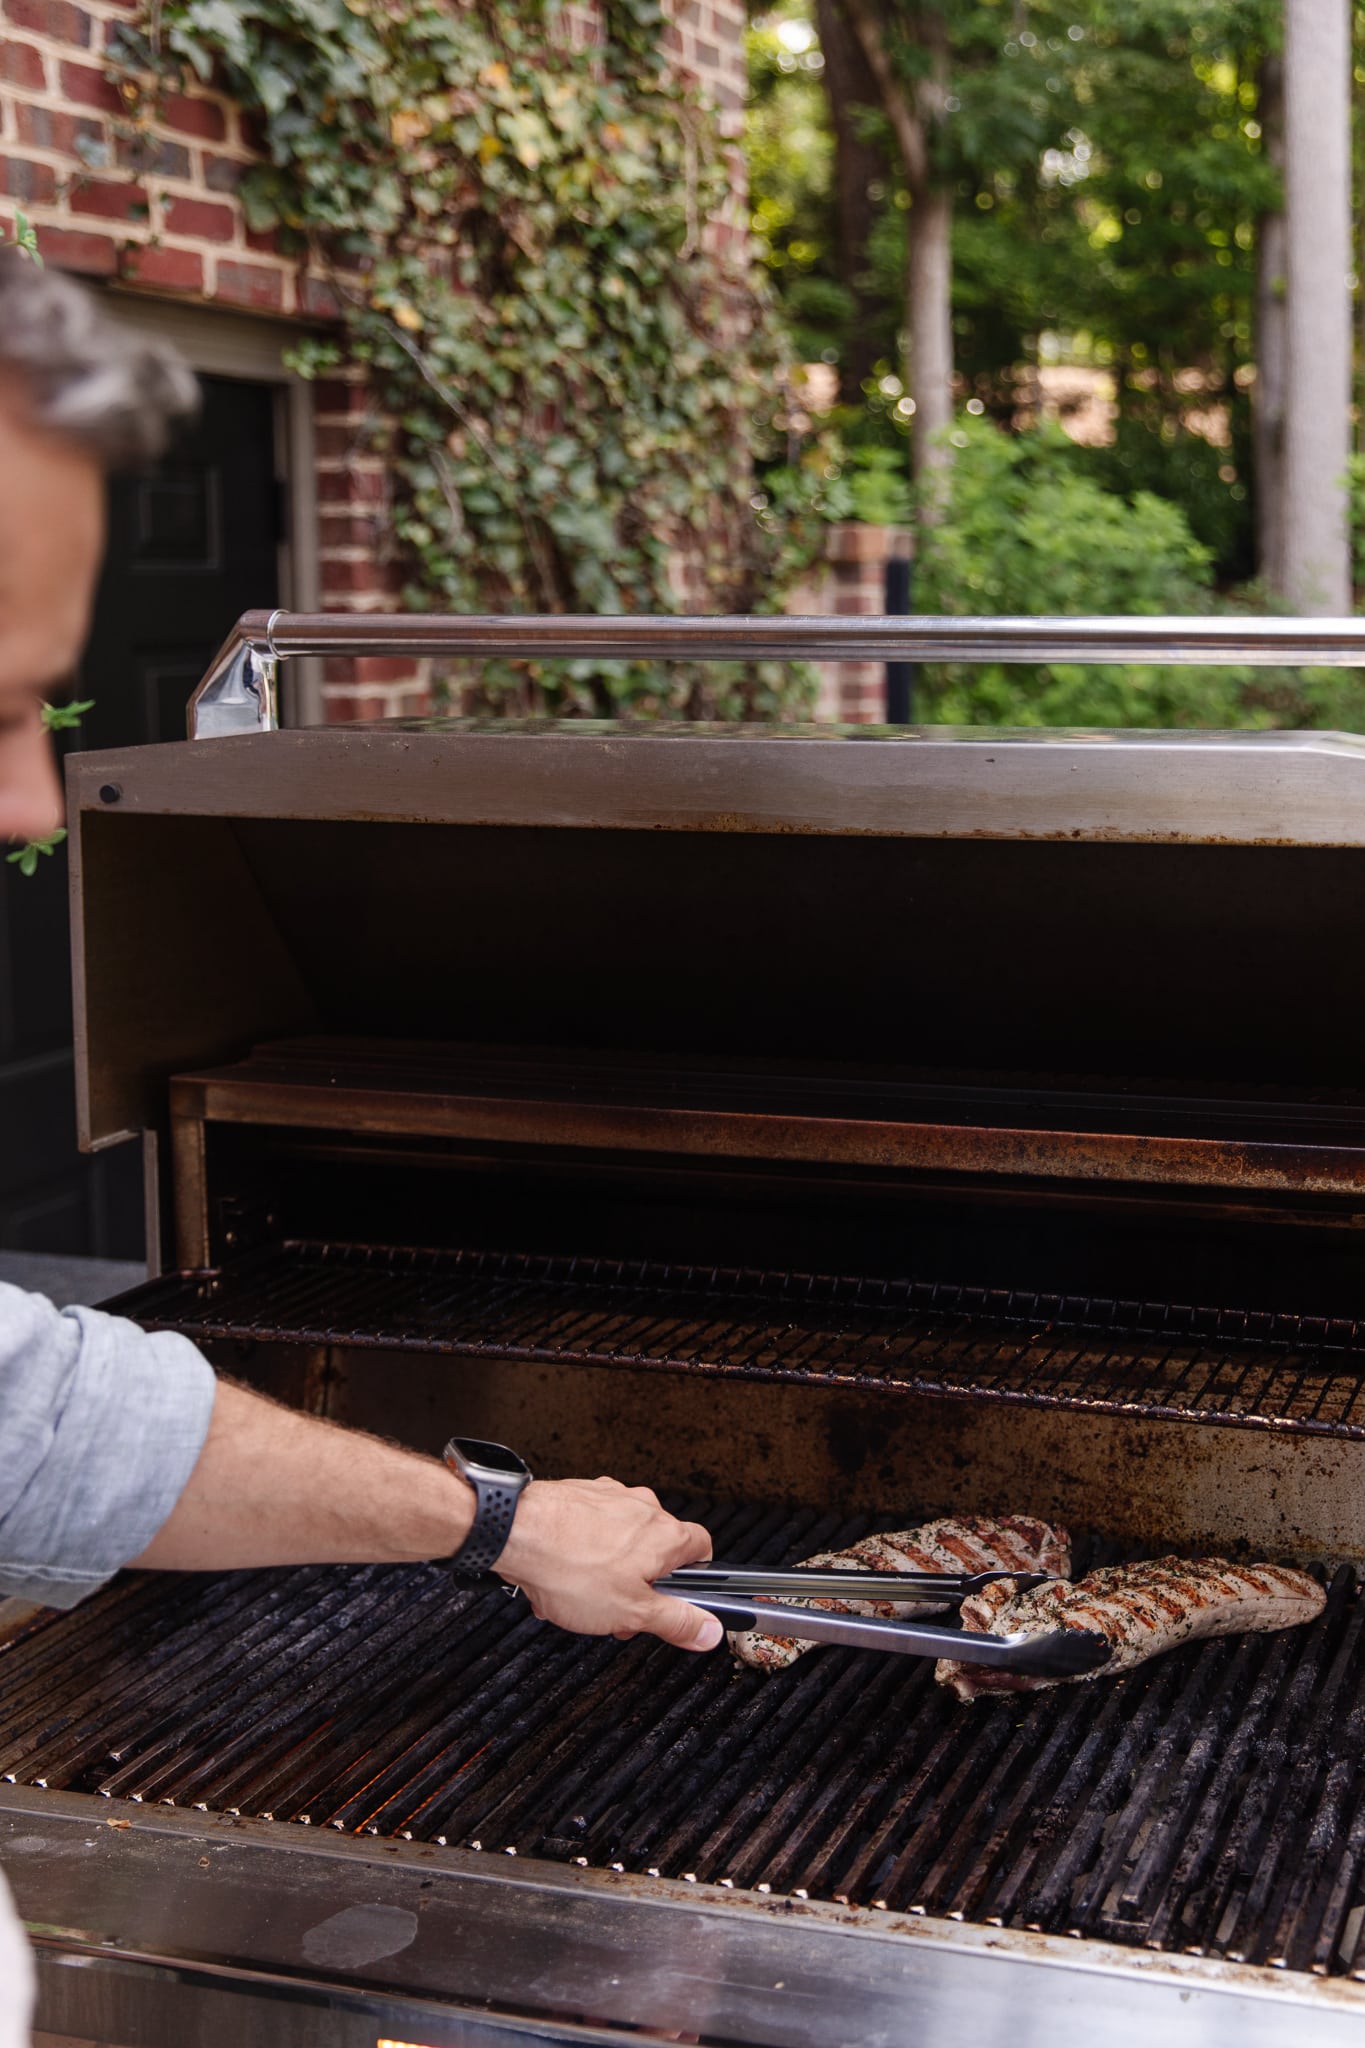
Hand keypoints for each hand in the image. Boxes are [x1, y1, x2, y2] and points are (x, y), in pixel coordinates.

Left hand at [496, 1477, 720, 1651]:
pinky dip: (581, 1552)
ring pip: (621, 1540)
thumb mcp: (632, 1612)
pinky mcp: (579, 1494)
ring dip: (608, 1570)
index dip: (693, 1579)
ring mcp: (609, 1497)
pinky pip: (590, 1529)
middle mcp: (642, 1507)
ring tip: (580, 1595)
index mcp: (666, 1534)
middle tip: (618, 1611)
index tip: (676, 1600)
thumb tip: (708, 1630)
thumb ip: (676, 1621)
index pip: (702, 1549)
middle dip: (640, 1584)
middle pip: (657, 1549)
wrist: (515, 1532)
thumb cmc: (570, 1567)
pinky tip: (560, 1576)